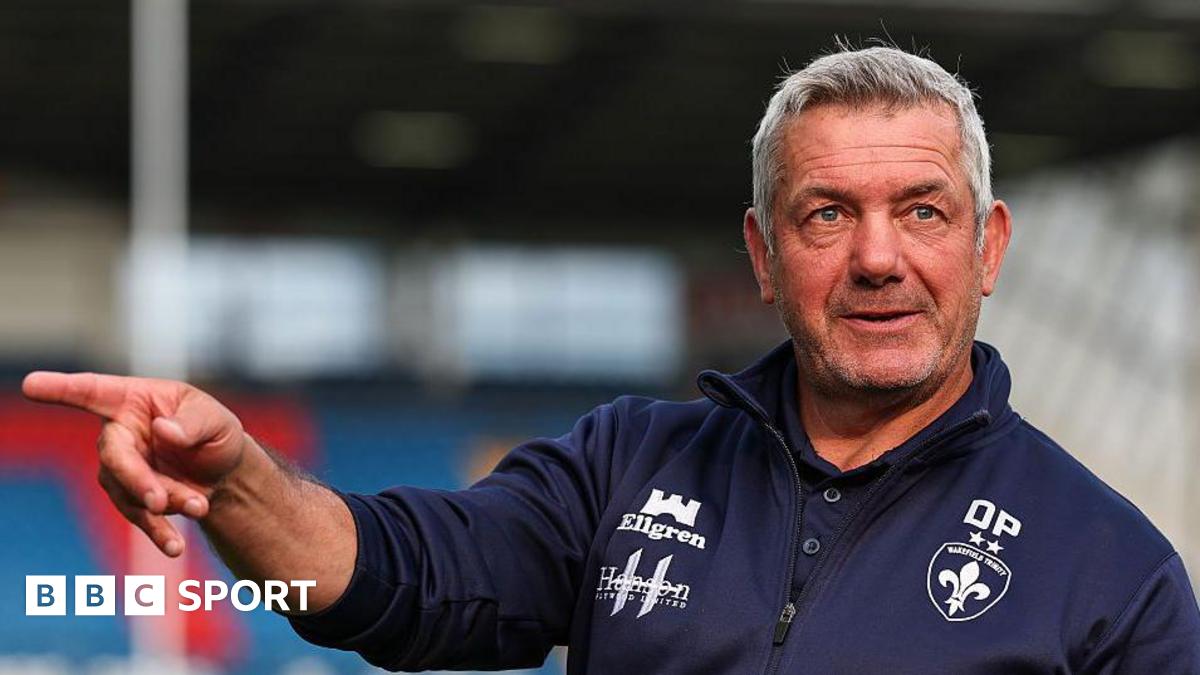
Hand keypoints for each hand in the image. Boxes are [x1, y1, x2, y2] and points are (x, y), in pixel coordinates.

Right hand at [22, 372, 246, 556]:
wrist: (226, 474)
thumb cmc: (216, 433)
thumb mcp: (216, 420)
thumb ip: (192, 424)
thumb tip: (162, 430)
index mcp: (135, 400)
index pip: (93, 391)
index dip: (61, 389)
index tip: (30, 384)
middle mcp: (120, 432)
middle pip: (113, 455)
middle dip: (135, 479)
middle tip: (159, 500)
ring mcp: (122, 467)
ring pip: (129, 491)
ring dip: (164, 503)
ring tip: (200, 506)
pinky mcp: (130, 497)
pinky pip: (138, 515)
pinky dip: (158, 531)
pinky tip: (173, 546)